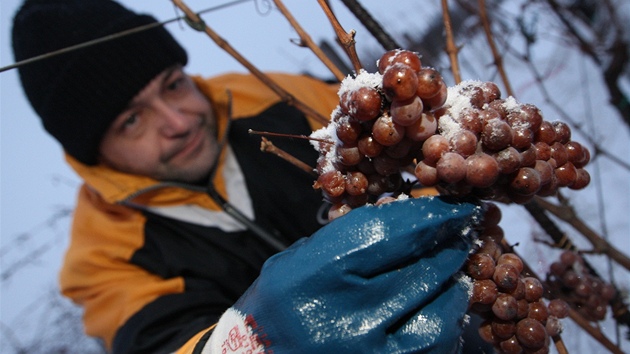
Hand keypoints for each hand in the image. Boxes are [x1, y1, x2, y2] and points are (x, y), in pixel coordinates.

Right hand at [207, 196, 481, 353]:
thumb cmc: (279, 304)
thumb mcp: (298, 259)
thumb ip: (349, 240)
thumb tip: (409, 220)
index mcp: (315, 275)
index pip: (388, 234)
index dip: (428, 217)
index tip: (452, 207)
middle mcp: (343, 316)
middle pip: (420, 271)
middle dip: (449, 247)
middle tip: (464, 233)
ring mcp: (366, 353)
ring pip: (436, 315)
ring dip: (453, 288)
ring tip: (455, 273)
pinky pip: (431, 349)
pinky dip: (445, 326)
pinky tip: (443, 311)